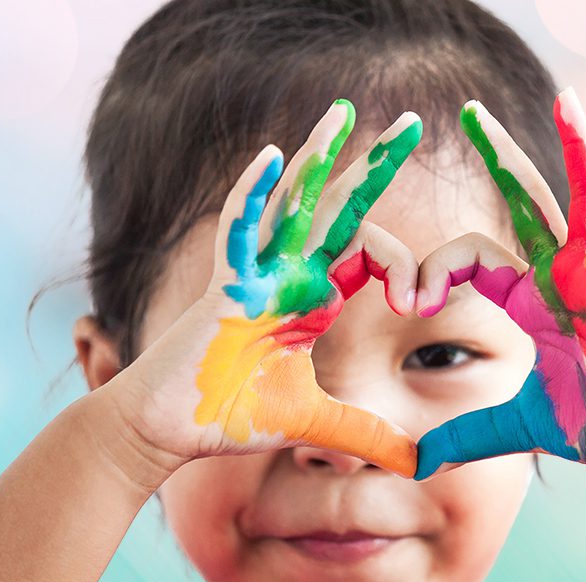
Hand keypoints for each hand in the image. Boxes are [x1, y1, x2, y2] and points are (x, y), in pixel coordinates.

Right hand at [113, 100, 423, 476]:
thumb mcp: (313, 422)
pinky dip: (255, 193)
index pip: (368, 254)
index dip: (402, 267)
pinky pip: (240, 232)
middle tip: (408, 124)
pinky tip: (274, 155)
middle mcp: (288, 276)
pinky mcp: (224, 289)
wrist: (166, 430)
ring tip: (341, 112)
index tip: (418, 300)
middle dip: (374, 168)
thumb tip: (420, 464)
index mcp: (311, 298)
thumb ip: (365, 433)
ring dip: (318, 159)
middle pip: (339, 210)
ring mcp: (254, 276)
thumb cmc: (228, 416)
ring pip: (293, 205)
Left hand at [413, 88, 585, 479]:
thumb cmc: (584, 421)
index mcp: (523, 294)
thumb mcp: (508, 424)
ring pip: (582, 196)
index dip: (433, 268)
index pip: (466, 255)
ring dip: (574, 146)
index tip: (407, 298)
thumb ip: (462, 434)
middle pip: (523, 199)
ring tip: (565, 97)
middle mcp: (557, 272)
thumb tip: (414, 463)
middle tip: (468, 111)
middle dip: (497, 155)